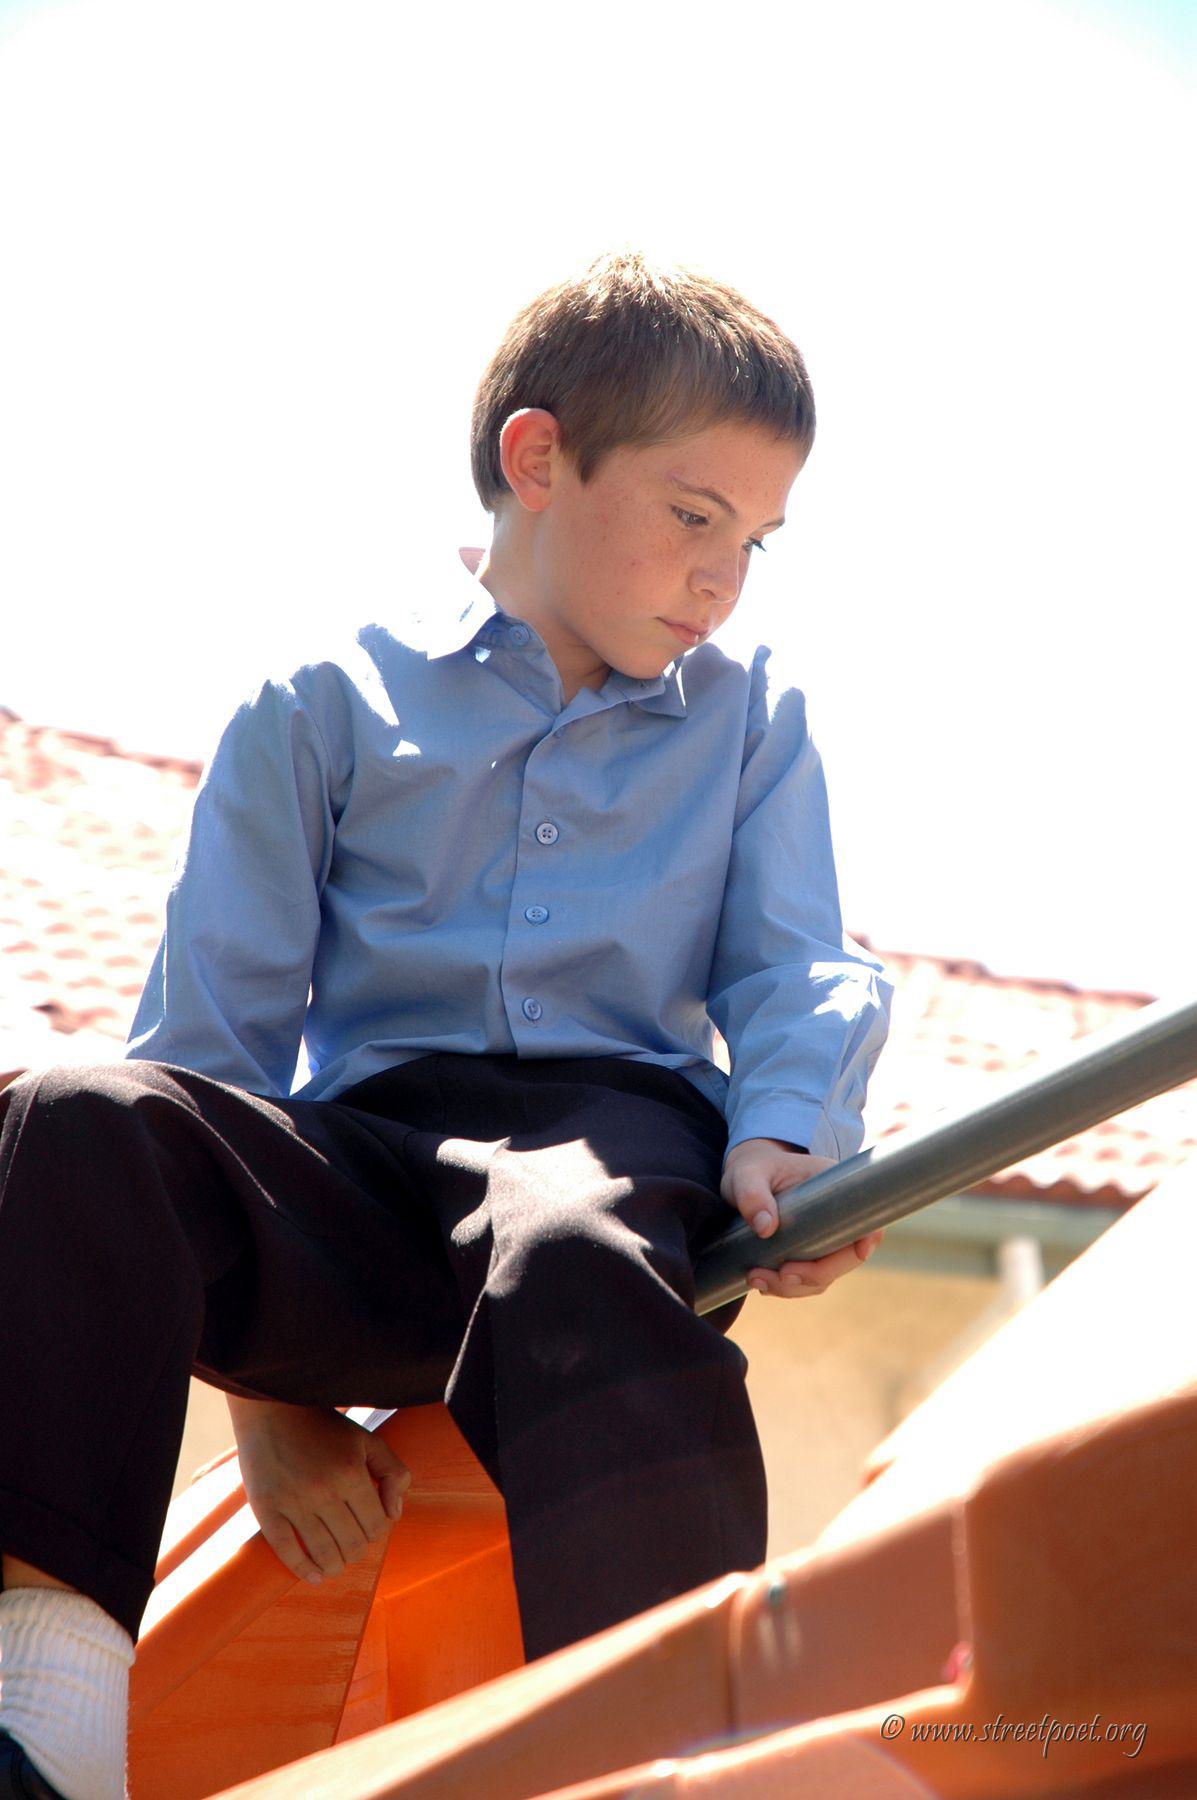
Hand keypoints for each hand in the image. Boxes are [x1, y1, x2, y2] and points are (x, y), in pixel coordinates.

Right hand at [228, 1397, 410, 1583]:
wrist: (272, 1409)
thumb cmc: (324, 1427)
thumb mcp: (367, 1440)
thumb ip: (392, 1473)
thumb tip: (394, 1515)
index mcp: (351, 1473)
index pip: (376, 1525)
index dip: (378, 1532)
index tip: (369, 1527)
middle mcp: (323, 1490)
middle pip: (352, 1544)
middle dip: (357, 1550)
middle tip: (353, 1546)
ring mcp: (292, 1502)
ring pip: (324, 1553)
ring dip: (335, 1566)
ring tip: (336, 1564)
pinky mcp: (266, 1510)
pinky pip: (287, 1551)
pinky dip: (303, 1570)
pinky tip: (313, 1576)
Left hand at [720, 1137, 882, 1299]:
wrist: (745, 1179)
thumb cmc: (751, 1170)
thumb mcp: (746, 1176)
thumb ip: (752, 1195)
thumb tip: (765, 1228)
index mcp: (834, 1189)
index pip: (865, 1217)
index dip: (868, 1237)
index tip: (859, 1252)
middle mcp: (837, 1215)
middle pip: (845, 1256)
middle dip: (814, 1274)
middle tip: (780, 1275)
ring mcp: (825, 1236)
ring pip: (824, 1274)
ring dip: (794, 1286)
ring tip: (756, 1279)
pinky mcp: (810, 1251)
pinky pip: (808, 1278)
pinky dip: (788, 1286)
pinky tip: (762, 1283)